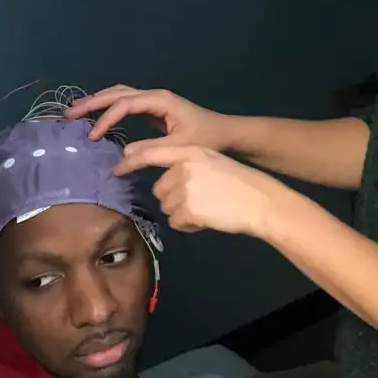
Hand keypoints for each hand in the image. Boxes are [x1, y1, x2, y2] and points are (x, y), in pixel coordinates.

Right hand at [65, 85, 234, 152]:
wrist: (226, 134)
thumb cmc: (207, 138)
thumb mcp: (179, 147)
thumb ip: (150, 152)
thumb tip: (120, 160)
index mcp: (160, 100)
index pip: (124, 105)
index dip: (106, 119)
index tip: (92, 137)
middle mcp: (154, 96)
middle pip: (116, 93)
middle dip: (92, 103)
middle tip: (68, 115)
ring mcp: (153, 101)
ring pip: (119, 95)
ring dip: (97, 103)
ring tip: (75, 113)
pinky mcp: (153, 109)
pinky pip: (125, 104)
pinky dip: (108, 109)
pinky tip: (96, 118)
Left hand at [122, 143, 285, 238]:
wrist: (260, 201)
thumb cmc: (241, 183)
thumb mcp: (212, 162)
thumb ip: (189, 164)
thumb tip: (166, 177)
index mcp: (191, 152)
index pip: (152, 154)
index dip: (132, 162)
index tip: (117, 170)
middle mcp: (183, 167)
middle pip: (160, 188)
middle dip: (175, 198)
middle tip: (200, 201)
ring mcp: (184, 189)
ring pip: (167, 206)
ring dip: (182, 212)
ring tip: (207, 209)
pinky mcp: (187, 209)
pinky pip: (176, 222)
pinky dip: (188, 225)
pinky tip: (207, 219)